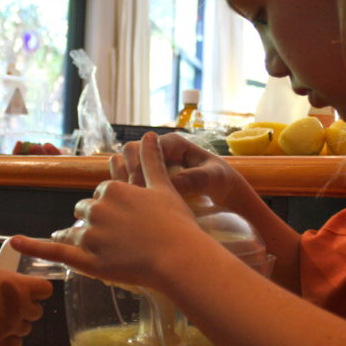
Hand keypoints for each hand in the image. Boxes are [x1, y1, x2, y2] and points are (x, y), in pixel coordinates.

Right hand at [0, 252, 51, 345]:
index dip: (38, 290)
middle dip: (28, 309)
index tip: (30, 290)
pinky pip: (13, 345)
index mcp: (22, 285)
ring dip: (18, 325)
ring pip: (25, 329)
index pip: (46, 290)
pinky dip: (10, 340)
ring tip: (5, 319)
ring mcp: (7, 326)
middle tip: (15, 306)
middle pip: (37, 312)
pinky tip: (1, 334)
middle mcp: (19, 307)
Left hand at [12, 132, 215, 290]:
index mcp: (113, 189)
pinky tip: (16, 241)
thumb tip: (148, 134)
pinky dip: (33, 246)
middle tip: (121, 234)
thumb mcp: (163, 187)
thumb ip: (150, 160)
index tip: (128, 216)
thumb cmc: (175, 223)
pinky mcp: (86, 260)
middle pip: (86, 211)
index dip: (113, 204)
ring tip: (99, 247)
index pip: (102, 193)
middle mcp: (97, 209)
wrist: (179, 257)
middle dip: (97, 220)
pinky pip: (55, 251)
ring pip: (74, 231)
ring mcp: (90, 236)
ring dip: (79, 235)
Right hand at [110, 132, 242, 206]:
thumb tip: (168, 183)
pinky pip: (125, 175)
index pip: (148, 147)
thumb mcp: (212, 179)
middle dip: (129, 171)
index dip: (142, 166)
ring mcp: (150, 161)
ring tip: (133, 200)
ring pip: (123, 161)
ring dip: (123, 179)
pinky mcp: (146, 174)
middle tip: (135, 195)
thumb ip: (193, 179)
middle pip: (131, 150)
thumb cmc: (220, 181)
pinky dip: (124, 186)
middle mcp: (159, 148)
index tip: (144, 189)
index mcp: (174, 143)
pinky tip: (132, 203)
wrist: (222, 192)